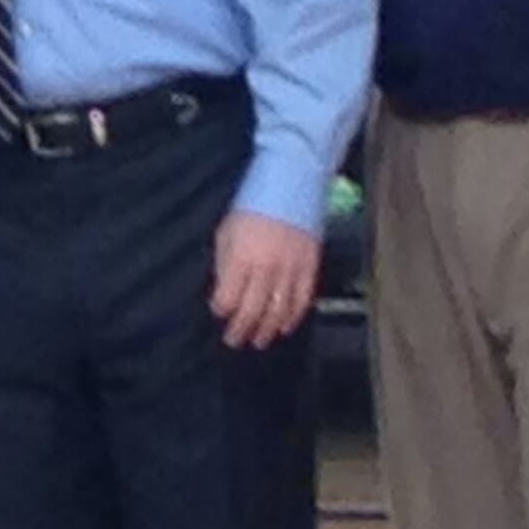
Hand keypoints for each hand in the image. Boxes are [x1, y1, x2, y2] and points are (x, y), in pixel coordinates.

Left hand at [211, 211, 320, 348]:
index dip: (222, 310)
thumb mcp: (227, 231)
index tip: (218, 315)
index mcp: (241, 256)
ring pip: (278, 310)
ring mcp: (290, 269)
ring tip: (258, 341)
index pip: (228, 296)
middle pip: (252, 309)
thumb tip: (221, 290)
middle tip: (234, 340)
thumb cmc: (252, 207)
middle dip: (241, 329)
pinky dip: (292, 317)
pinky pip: (301, 300)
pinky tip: (284, 327)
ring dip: (266, 330)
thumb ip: (224, 263)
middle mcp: (266, 267)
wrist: (291, 186)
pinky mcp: (309, 267)